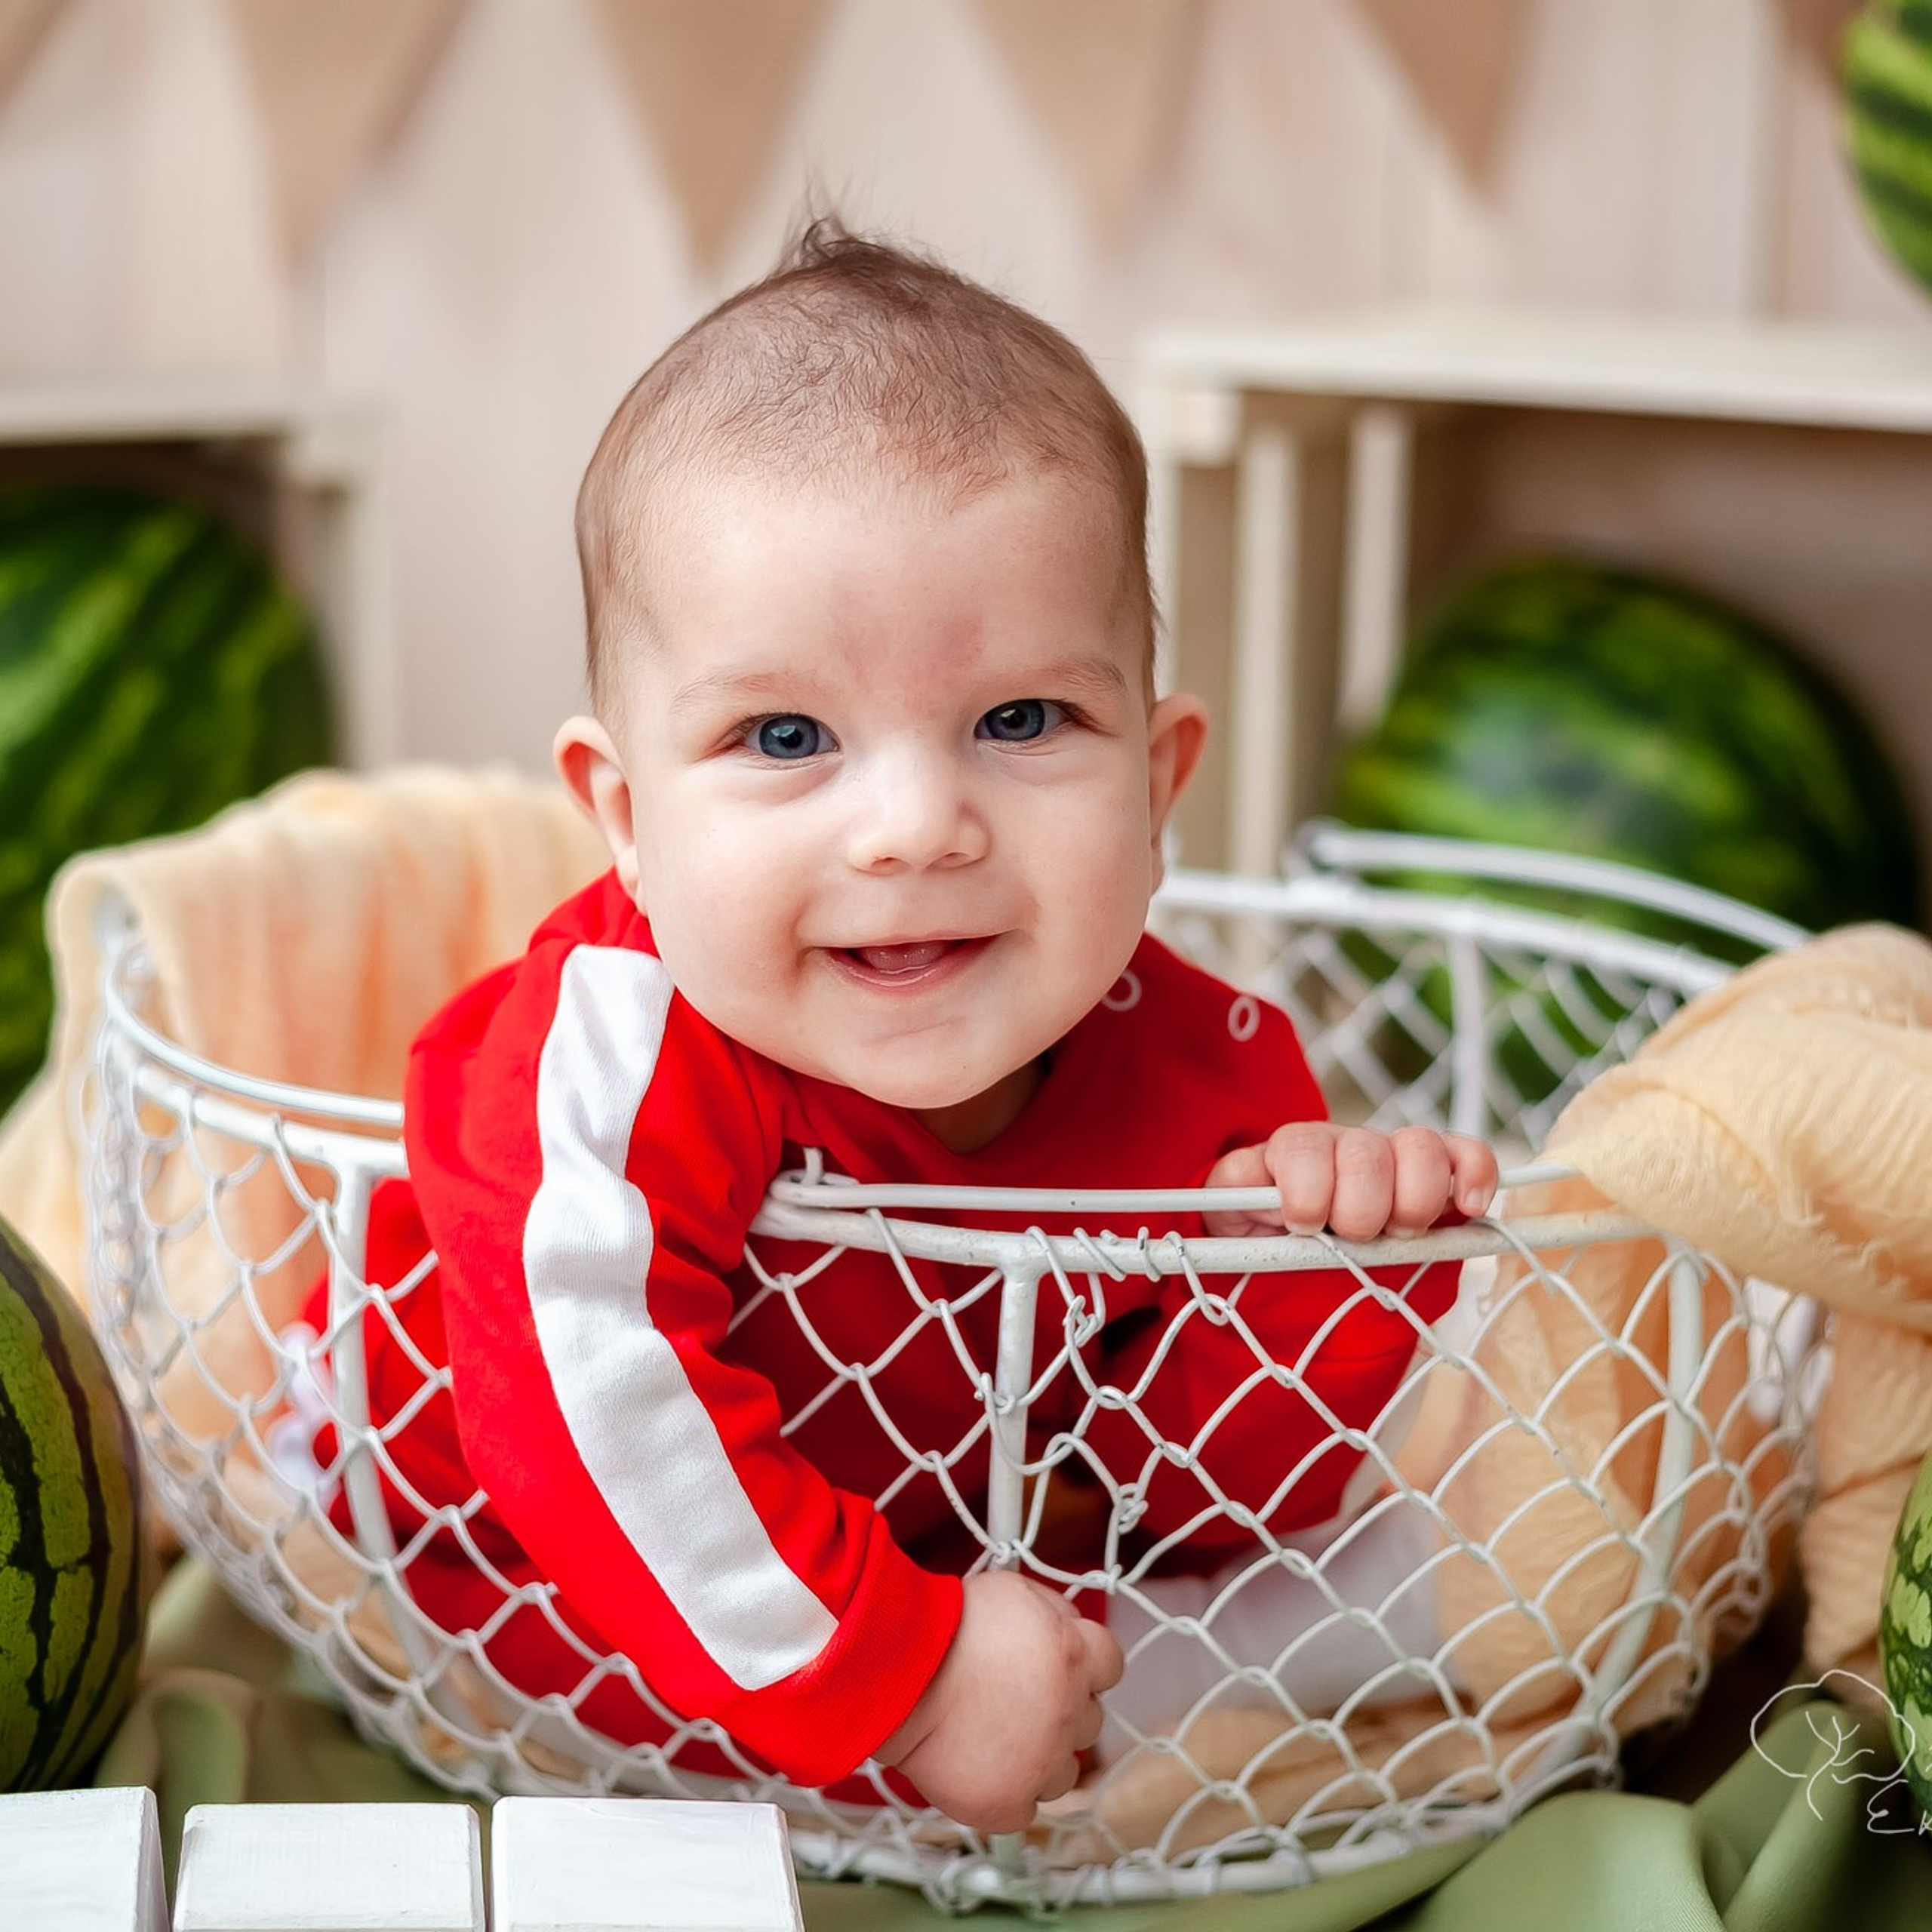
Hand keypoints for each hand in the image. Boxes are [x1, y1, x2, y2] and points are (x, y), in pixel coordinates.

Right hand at [875, 1570, 1122, 1833]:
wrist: (895, 1674)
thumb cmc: (946, 1625)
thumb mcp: (1014, 1591)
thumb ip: (1056, 1613)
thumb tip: (1071, 1628)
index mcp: (1076, 1657)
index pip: (1111, 1665)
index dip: (1085, 1664)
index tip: (1061, 1666)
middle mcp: (1069, 1714)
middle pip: (1089, 1720)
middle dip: (1061, 1709)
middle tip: (1018, 1698)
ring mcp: (1040, 1766)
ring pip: (1062, 1771)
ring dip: (1039, 1755)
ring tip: (993, 1734)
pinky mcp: (1006, 1806)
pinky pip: (1024, 1808)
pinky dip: (1006, 1792)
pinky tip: (979, 1765)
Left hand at [1201, 1123, 1498, 1240]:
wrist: (1304, 1248)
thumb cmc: (1269, 1235)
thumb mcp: (1235, 1223)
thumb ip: (1232, 1201)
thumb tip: (1243, 1180)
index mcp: (1292, 1152)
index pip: (1302, 1147)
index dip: (1307, 1190)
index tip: (1304, 1225)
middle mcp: (1346, 1145)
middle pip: (1366, 1152)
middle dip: (1361, 1207)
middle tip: (1354, 1236)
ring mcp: (1395, 1156)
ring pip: (1419, 1148)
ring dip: (1414, 1199)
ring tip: (1399, 1232)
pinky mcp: (1440, 1175)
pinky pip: (1467, 1155)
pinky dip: (1475, 1176)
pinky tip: (1469, 1209)